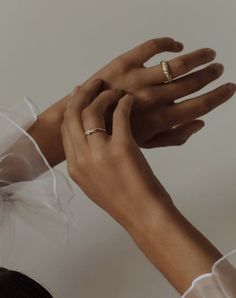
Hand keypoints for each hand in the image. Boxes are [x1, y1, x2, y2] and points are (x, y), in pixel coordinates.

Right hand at [61, 79, 222, 293]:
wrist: (143, 217)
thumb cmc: (123, 202)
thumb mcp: (95, 184)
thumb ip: (88, 163)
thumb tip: (90, 142)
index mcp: (75, 168)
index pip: (66, 130)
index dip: (72, 109)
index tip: (80, 96)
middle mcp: (82, 159)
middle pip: (73, 116)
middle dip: (82, 95)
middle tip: (93, 84)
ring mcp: (100, 153)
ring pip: (92, 112)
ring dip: (103, 96)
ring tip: (114, 91)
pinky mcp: (122, 148)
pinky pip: (119, 115)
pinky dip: (124, 104)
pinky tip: (129, 100)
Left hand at [84, 38, 235, 146]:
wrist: (81, 122)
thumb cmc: (114, 137)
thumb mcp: (146, 145)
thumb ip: (174, 136)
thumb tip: (200, 123)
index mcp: (157, 120)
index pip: (197, 106)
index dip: (218, 97)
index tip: (230, 88)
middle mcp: (150, 99)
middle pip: (190, 83)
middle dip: (209, 75)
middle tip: (218, 68)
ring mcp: (136, 79)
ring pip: (175, 64)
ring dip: (197, 58)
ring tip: (208, 55)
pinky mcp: (122, 64)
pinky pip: (150, 47)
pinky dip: (167, 43)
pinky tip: (176, 46)